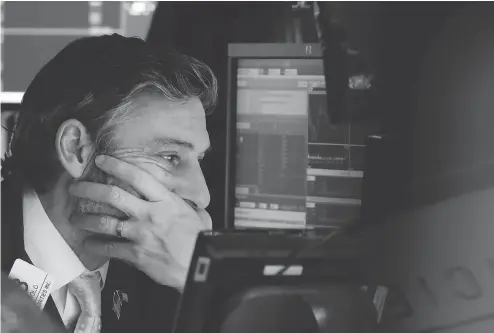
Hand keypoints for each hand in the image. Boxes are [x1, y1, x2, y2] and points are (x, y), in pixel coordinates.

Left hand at [68, 155, 211, 290]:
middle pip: (113, 195)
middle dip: (90, 189)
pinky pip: (109, 247)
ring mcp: (140, 233)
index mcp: (165, 200)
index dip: (116, 166)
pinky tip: (87, 243)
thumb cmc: (199, 238)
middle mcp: (150, 213)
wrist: (199, 264)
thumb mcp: (194, 212)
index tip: (101, 160)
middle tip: (76, 187)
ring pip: (105, 221)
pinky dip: (96, 245)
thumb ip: (178, 203)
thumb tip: (173, 197)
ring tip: (74, 217)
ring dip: (86, 218)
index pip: (137, 177)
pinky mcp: (135, 253)